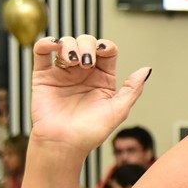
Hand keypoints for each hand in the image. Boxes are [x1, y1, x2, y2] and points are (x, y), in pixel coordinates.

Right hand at [29, 36, 150, 155]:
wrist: (64, 144)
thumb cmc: (91, 132)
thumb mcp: (118, 110)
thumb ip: (133, 89)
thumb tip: (146, 69)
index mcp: (103, 78)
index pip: (107, 51)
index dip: (106, 46)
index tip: (103, 51)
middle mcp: (83, 73)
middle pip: (87, 43)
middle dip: (87, 45)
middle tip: (86, 62)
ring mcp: (63, 73)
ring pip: (66, 44)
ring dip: (70, 45)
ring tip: (72, 61)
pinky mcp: (43, 76)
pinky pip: (41, 52)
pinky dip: (46, 43)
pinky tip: (54, 46)